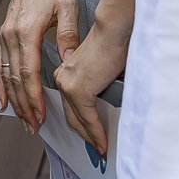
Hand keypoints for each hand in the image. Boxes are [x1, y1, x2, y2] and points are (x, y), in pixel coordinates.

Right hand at [0, 0, 76, 131]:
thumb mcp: (68, 8)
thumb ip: (69, 36)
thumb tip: (69, 64)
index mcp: (27, 31)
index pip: (28, 71)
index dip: (33, 96)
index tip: (40, 115)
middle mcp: (11, 36)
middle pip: (15, 79)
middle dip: (24, 105)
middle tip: (34, 127)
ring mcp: (4, 37)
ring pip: (5, 75)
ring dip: (13, 100)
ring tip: (22, 121)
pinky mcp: (4, 36)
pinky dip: (0, 85)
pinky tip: (2, 102)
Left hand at [52, 23, 127, 154]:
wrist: (115, 29)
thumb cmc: (115, 43)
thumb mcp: (104, 70)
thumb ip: (102, 86)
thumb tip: (110, 102)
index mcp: (67, 72)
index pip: (72, 106)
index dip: (81, 124)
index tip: (91, 137)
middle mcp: (63, 78)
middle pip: (72, 116)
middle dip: (85, 135)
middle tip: (96, 148)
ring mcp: (69, 84)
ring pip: (78, 120)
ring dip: (91, 137)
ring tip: (102, 149)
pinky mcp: (79, 90)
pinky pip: (88, 118)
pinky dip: (97, 133)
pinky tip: (103, 142)